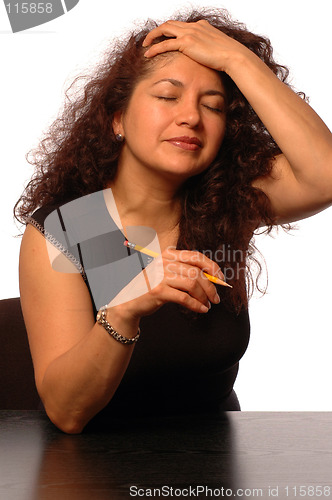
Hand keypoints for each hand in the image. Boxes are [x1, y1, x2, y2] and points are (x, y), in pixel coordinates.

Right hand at [108, 247, 223, 321]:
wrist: (130, 301)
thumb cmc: (153, 286)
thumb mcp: (168, 273)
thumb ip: (186, 271)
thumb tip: (214, 278)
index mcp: (169, 254)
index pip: (196, 257)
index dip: (212, 267)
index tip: (221, 279)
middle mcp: (164, 262)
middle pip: (196, 272)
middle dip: (210, 287)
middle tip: (216, 298)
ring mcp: (160, 276)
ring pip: (192, 285)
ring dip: (204, 297)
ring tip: (208, 305)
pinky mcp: (158, 291)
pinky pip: (184, 298)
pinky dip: (196, 305)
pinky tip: (201, 310)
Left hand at [143, 19, 250, 74]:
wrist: (233, 57)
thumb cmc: (228, 57)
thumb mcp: (217, 50)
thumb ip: (209, 50)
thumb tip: (208, 59)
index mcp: (201, 26)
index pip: (181, 25)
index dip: (170, 31)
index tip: (164, 39)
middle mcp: (194, 26)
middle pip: (170, 24)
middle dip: (157, 31)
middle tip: (149, 41)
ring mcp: (190, 33)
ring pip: (165, 30)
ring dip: (152, 36)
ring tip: (145, 45)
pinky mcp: (186, 43)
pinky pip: (165, 44)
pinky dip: (154, 48)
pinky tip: (147, 54)